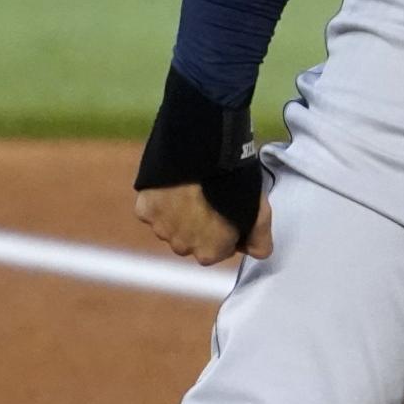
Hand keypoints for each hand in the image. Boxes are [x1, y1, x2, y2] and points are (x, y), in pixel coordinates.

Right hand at [134, 182, 274, 263]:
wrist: (203, 150)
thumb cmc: (234, 181)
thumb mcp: (259, 213)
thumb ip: (260, 241)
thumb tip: (256, 252)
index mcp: (209, 254)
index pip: (217, 251)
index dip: (224, 232)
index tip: (227, 213)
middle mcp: (182, 247)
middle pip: (192, 241)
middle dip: (200, 227)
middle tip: (209, 200)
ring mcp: (160, 228)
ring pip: (171, 226)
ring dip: (179, 215)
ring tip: (192, 190)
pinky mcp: (144, 208)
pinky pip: (153, 210)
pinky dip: (161, 201)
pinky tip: (174, 185)